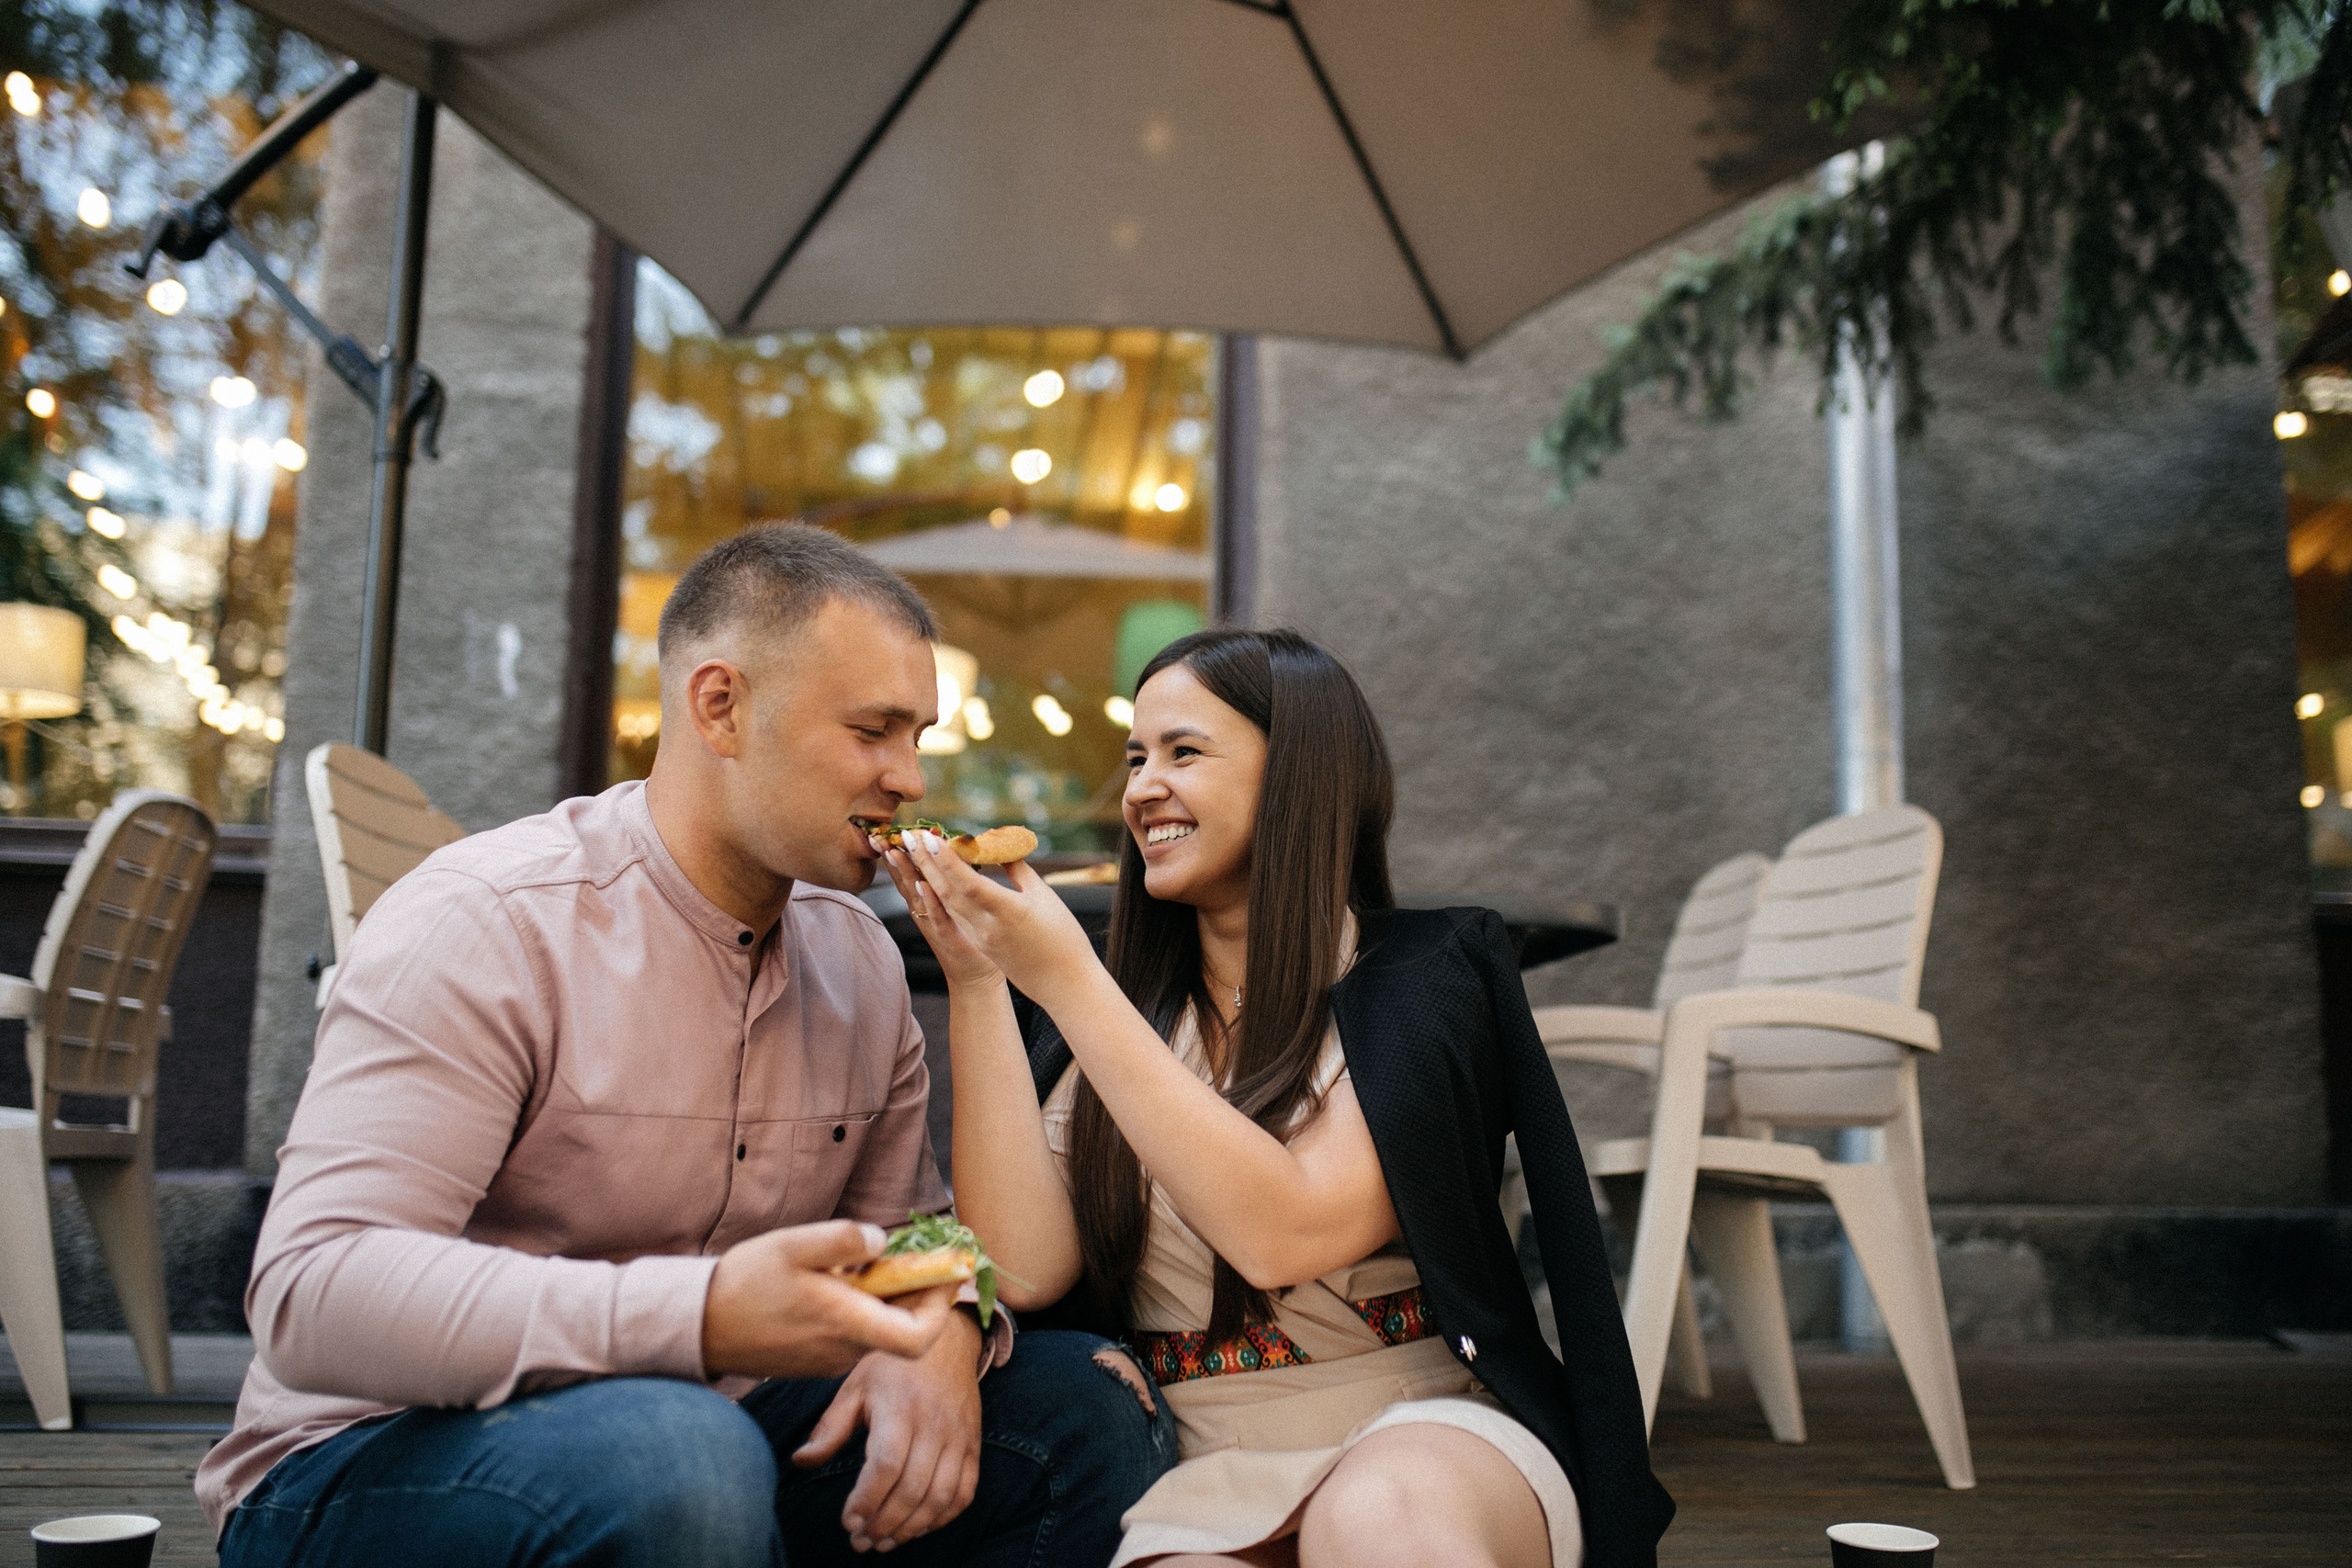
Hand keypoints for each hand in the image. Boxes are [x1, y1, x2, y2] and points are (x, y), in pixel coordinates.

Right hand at [702, 1221, 955, 1379]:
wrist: (698, 1325)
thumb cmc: (746, 1283)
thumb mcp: (793, 1246)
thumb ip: (843, 1239)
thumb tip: (883, 1240)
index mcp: (846, 1325)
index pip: (919, 1338)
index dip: (941, 1306)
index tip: (944, 1271)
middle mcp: (845, 1351)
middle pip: (904, 1328)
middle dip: (916, 1290)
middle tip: (911, 1251)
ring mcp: (830, 1360)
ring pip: (878, 1328)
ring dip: (886, 1297)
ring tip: (868, 1260)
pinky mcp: (816, 1359)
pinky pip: (854, 1333)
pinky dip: (862, 1307)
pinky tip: (840, 1280)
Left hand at [793, 1309, 984, 1552]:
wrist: (947, 1339)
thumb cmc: (892, 1366)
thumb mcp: (854, 1386)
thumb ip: (830, 1428)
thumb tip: (801, 1461)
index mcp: (899, 1408)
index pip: (886, 1465)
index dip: (867, 1499)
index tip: (848, 1522)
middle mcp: (933, 1424)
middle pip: (913, 1488)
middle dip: (884, 1524)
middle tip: (861, 1541)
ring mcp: (958, 1436)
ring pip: (941, 1496)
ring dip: (912, 1528)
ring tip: (886, 1541)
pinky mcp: (973, 1445)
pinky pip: (965, 1491)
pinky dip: (943, 1518)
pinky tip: (918, 1527)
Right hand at [880, 847, 1000, 989]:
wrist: (975, 975)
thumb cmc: (968, 936)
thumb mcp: (955, 905)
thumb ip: (951, 881)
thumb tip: (955, 853)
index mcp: (925, 901)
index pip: (907, 872)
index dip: (897, 852)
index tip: (886, 831)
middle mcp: (923, 911)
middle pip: (904, 879)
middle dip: (892, 858)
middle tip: (878, 836)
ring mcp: (932, 923)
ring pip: (915, 895)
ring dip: (905, 873)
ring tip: (894, 852)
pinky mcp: (947, 935)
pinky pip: (935, 916)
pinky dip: (928, 901)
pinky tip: (923, 885)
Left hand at [898, 835, 1099, 1002]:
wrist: (1065, 984)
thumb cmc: (1063, 937)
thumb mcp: (1044, 897)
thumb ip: (1019, 870)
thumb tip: (1000, 848)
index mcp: (1008, 911)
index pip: (969, 883)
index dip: (948, 859)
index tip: (931, 838)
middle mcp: (987, 927)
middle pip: (949, 891)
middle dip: (927, 862)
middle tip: (909, 837)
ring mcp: (982, 938)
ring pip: (947, 904)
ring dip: (928, 877)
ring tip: (913, 854)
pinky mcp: (981, 945)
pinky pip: (955, 916)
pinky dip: (940, 897)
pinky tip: (930, 883)